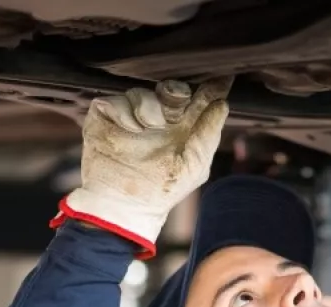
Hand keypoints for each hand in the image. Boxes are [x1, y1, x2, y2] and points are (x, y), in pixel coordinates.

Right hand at [53, 78, 231, 254]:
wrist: (124, 205)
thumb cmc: (163, 191)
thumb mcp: (194, 166)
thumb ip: (208, 135)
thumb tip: (222, 104)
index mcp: (184, 128)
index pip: (201, 99)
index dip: (212, 87)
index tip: (223, 78)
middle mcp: (160, 118)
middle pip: (172, 88)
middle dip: (176, 92)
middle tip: (176, 107)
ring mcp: (133, 116)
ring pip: (143, 92)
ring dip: (149, 107)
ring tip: (148, 128)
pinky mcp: (107, 116)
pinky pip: (117, 100)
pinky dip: (125, 112)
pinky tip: (130, 130)